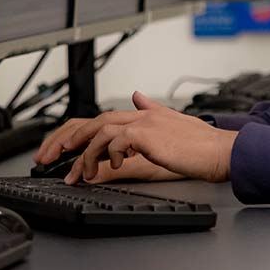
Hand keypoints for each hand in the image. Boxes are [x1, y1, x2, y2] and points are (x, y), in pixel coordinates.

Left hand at [34, 92, 236, 184]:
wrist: (221, 152)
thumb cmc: (200, 146)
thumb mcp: (171, 124)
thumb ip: (151, 111)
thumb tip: (137, 96)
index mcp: (142, 114)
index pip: (100, 118)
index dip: (76, 132)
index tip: (61, 150)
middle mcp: (140, 114)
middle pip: (91, 121)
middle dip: (66, 140)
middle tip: (48, 159)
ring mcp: (143, 122)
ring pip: (100, 130)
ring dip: (85, 153)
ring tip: (79, 173)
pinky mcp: (148, 134)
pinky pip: (116, 141)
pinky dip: (107, 154)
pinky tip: (108, 167)